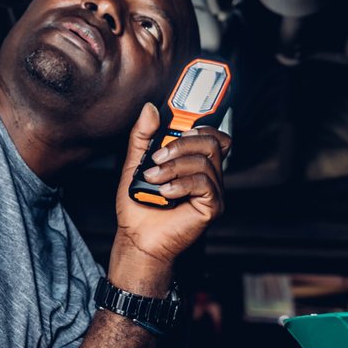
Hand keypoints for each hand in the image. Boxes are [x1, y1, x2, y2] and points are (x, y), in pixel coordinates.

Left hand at [110, 104, 231, 289]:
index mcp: (194, 161)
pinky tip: (165, 193)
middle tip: (158, 158)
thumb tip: (151, 110)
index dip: (202, 124)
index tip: (180, 123)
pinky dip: (181, 184)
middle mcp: (208, 174)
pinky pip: (204, 184)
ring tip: (154, 179)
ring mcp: (213, 191)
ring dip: (174, 167)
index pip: (212, 134)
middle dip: (182, 145)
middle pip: (212, 142)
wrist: (137, 237)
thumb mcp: (135, 163)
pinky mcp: (213, 207)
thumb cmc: (139, 205)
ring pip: (206, 162)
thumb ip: (143, 136)